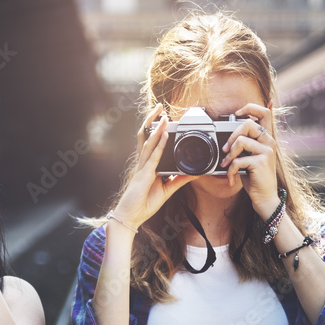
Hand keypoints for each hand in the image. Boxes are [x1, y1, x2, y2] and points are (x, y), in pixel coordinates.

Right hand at [112, 103, 193, 229]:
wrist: (131, 217)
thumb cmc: (143, 204)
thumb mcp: (167, 190)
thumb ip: (179, 180)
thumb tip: (193, 173)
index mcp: (146, 166)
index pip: (150, 143)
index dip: (155, 129)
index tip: (163, 119)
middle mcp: (143, 163)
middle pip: (145, 136)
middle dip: (151, 120)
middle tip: (159, 107)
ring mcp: (142, 167)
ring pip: (148, 142)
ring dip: (156, 127)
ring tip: (163, 114)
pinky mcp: (144, 174)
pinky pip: (153, 156)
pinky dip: (159, 144)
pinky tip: (163, 134)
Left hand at [219, 102, 280, 218]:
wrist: (265, 198)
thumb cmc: (255, 178)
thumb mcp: (250, 158)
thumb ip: (245, 145)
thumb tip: (230, 137)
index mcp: (267, 138)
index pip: (265, 112)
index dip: (250, 107)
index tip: (238, 113)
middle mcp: (269, 142)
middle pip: (248, 123)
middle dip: (232, 135)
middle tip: (226, 149)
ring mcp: (267, 151)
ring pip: (241, 141)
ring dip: (229, 155)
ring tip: (227, 165)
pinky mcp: (261, 162)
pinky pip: (238, 161)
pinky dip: (231, 171)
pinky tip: (232, 178)